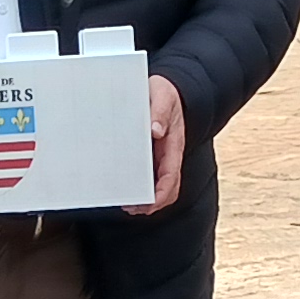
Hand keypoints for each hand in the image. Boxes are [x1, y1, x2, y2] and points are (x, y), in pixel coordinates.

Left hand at [127, 74, 186, 215]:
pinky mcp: (151, 155)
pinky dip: (138, 185)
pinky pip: (147, 175)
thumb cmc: (164, 93)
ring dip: (145, 199)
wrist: (166, 89)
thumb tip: (155, 130)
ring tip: (128, 205)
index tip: (149, 202)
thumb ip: (159, 111)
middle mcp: (169, 155)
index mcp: (173, 144)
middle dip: (152, 203)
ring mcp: (161, 156)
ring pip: (158, 185)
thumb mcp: (162, 95)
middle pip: (167, 188)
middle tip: (132, 208)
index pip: (171, 175)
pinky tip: (126, 188)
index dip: (161, 192)